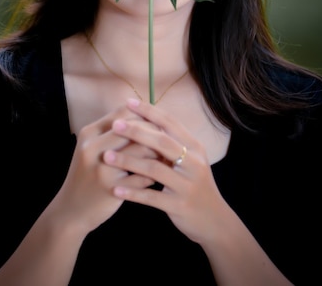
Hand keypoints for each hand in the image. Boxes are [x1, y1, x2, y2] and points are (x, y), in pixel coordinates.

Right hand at [57, 103, 156, 235]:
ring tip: (169, 157)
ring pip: (140, 151)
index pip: (122, 114)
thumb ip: (112, 133)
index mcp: (89, 133)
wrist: (70, 211)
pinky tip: (158, 178)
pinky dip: (152, 176)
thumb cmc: (87, 175)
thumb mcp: (92, 149)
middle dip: (154, 133)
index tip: (158, 122)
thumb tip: (145, 116)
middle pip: (133, 130)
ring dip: (158, 154)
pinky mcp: (111, 189)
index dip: (143, 115)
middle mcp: (93, 147)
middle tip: (170, 139)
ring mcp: (101, 168)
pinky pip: (141, 178)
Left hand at [103, 98, 227, 245]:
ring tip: (107, 157)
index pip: (170, 123)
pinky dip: (133, 192)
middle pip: (162, 142)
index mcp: (195, 147)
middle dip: (136, 132)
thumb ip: (174, 142)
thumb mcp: (191, 159)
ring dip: (128, 162)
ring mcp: (187, 185)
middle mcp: (193, 163)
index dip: (149, 111)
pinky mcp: (179, 205)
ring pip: (154, 168)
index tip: (128, 102)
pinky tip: (116, 189)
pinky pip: (152, 197)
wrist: (214, 219)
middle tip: (115, 126)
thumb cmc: (195, 184)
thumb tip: (147, 118)